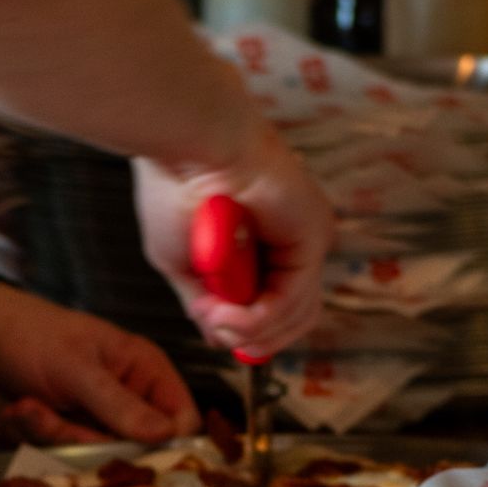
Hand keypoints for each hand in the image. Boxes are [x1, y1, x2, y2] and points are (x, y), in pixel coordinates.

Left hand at [0, 284, 200, 444]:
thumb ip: (119, 405)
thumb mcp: (76, 367)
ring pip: (95, 461)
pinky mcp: (61, 441)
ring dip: (55, 437)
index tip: (139, 456)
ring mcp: (92, 425)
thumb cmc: (31, 336)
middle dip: (94, 443)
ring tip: (29, 405)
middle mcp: (125, 403)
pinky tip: (18, 408)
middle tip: (61, 420)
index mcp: (144, 373)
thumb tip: (166, 436)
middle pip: (137, 452)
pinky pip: (59, 460)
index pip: (181, 422)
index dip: (169, 444)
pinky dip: (34, 436)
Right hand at [132, 124, 333, 359]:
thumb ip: (206, 303)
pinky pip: (294, 298)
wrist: (186, 146)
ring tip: (219, 320)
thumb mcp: (182, 265)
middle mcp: (291, 242)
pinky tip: (232, 313)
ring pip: (298, 315)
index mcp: (263, 244)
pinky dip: (261, 317)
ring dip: (253, 331)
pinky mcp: (311, 235)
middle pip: (296, 317)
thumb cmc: (176, 187)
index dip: (254, 334)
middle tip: (224, 334)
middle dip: (257, 340)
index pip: (279, 306)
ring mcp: (305, 238)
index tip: (224, 338)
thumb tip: (220, 337)